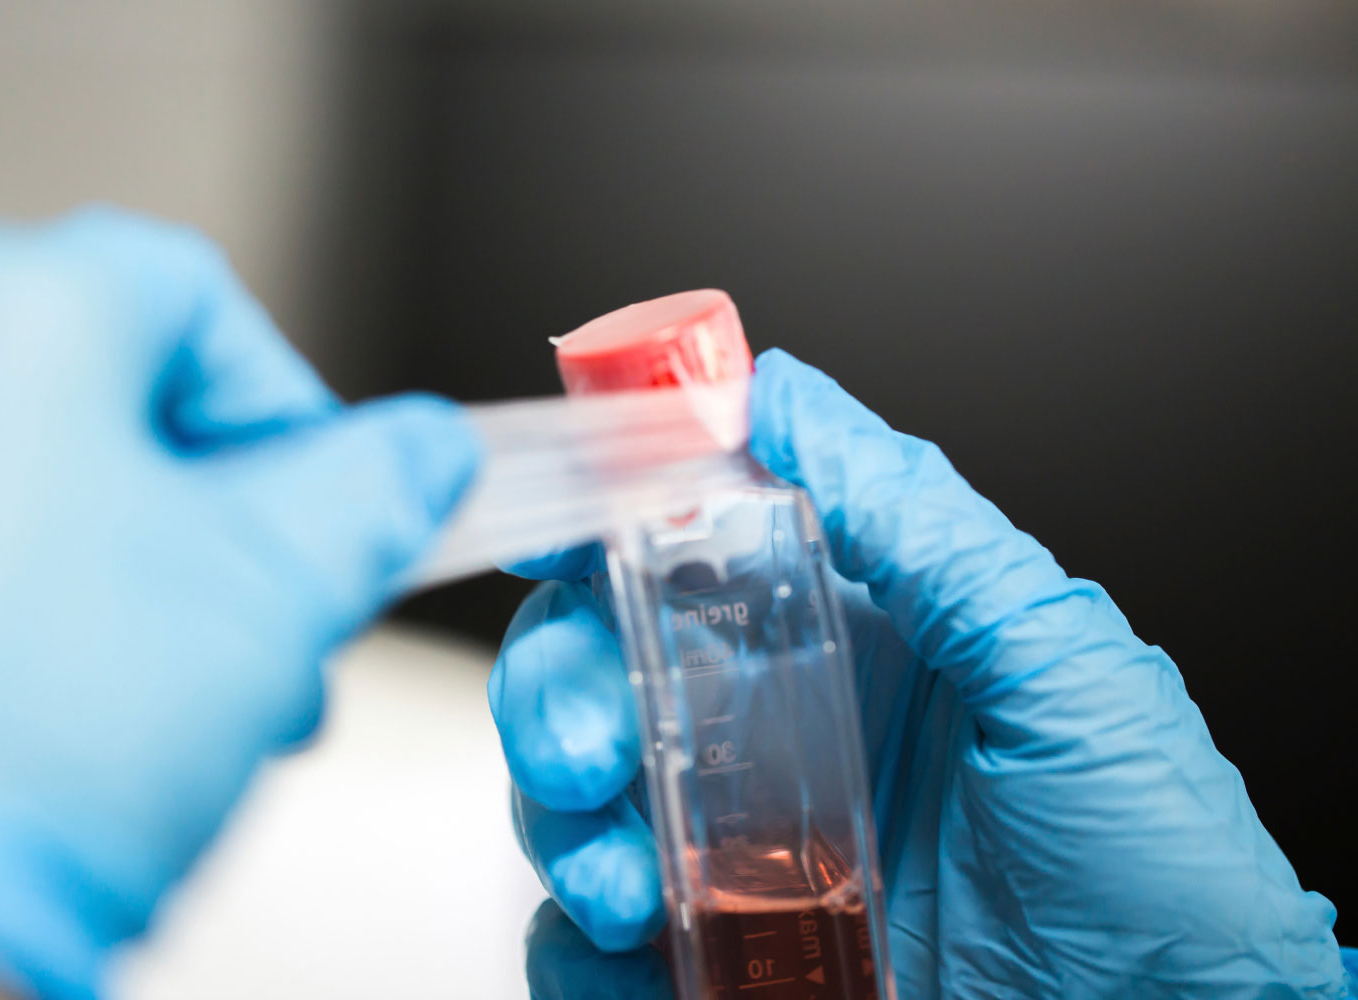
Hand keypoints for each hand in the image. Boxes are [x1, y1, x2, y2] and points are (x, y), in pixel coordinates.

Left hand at [0, 209, 477, 997]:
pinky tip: (107, 700)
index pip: (195, 296)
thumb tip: (425, 450)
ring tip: (213, 686)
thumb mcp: (284, 580)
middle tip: (280, 612)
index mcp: (13, 317)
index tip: (324, 504)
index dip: (287, 403)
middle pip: (124, 395)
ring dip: (161, 570)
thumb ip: (380, 486)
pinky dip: (62, 599)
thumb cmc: (58, 730)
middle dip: (233, 515)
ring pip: (55, 479)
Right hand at [490, 350, 1348, 996]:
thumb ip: (918, 528)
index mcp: (849, 634)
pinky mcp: (722, 955)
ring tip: (627, 886)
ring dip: (565, 828)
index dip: (603, 523)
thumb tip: (783, 395)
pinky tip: (627, 961)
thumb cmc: (1154, 867)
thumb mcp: (1054, 668)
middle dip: (559, 692)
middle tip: (589, 752)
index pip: (688, 547)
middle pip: (601, 666)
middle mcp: (776, 729)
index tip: (553, 528)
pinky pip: (594, 941)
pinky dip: (576, 949)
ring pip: (581, 798)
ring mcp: (742, 846)